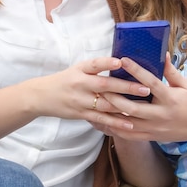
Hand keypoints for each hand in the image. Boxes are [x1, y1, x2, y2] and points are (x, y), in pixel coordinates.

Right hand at [33, 56, 150, 132]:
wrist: (42, 96)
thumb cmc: (65, 79)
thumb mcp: (77, 68)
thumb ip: (96, 67)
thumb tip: (120, 62)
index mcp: (80, 70)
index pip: (94, 64)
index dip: (107, 63)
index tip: (121, 62)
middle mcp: (80, 84)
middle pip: (104, 85)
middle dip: (126, 87)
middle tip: (145, 88)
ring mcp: (80, 101)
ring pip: (105, 104)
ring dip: (124, 106)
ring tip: (143, 107)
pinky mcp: (81, 114)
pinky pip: (101, 119)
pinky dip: (116, 122)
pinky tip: (129, 124)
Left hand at [98, 54, 186, 143]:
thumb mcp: (186, 84)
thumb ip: (171, 71)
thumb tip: (162, 53)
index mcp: (170, 98)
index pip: (150, 83)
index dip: (136, 71)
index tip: (123, 60)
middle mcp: (161, 115)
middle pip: (133, 107)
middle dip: (115, 97)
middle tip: (101, 86)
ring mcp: (155, 128)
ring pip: (127, 123)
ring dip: (111, 114)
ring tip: (97, 104)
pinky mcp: (151, 136)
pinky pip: (129, 135)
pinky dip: (114, 129)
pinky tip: (103, 121)